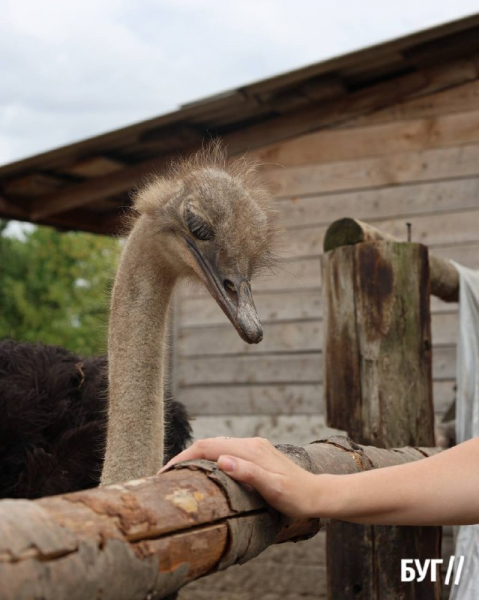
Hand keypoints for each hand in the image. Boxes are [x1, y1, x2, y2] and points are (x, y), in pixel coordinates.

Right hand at [159, 436, 320, 518]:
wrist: (318, 494)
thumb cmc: (296, 497)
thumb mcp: (273, 489)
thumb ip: (249, 473)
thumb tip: (222, 460)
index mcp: (251, 450)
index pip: (208, 447)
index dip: (184, 458)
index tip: (165, 473)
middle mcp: (250, 444)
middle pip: (209, 443)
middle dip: (185, 457)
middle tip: (164, 477)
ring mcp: (253, 447)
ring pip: (216, 446)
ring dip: (195, 457)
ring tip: (178, 474)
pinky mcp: (256, 453)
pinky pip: (225, 450)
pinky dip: (208, 458)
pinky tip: (203, 470)